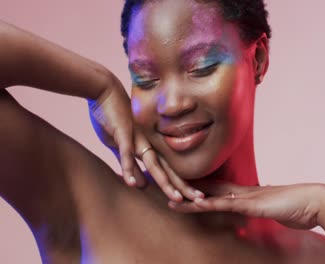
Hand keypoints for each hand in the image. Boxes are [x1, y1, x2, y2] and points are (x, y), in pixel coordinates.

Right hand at [88, 74, 203, 201]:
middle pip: (168, 170)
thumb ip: (129, 164)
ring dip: (165, 182)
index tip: (193, 199)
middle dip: (182, 187)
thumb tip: (138, 184)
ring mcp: (138, 139)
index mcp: (149, 148)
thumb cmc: (113, 119)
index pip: (167, 171)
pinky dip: (130, 168)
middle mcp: (148, 145)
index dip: (179, 185)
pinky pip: (127, 153)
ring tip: (176, 198)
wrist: (105, 91)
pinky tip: (132, 183)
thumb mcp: (121, 146)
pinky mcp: (124, 133)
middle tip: (200, 200)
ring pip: (154, 164)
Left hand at [168, 180, 324, 229]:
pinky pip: (227, 205)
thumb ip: (263, 207)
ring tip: (170, 200)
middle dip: (188, 190)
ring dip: (191, 198)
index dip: (200, 188)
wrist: (315, 202)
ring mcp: (247, 197)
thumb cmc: (298, 207)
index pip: (218, 189)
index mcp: (247, 194)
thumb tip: (257, 209)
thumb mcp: (275, 209)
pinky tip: (196, 204)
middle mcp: (243, 192)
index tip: (182, 188)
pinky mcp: (252, 204)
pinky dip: (211, 204)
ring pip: (212, 196)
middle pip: (209, 189)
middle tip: (167, 188)